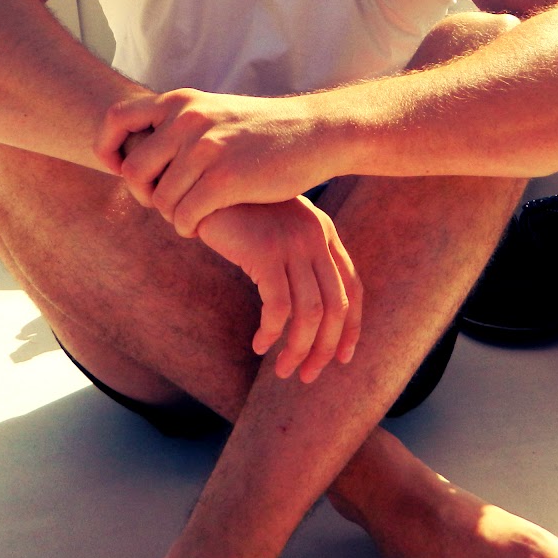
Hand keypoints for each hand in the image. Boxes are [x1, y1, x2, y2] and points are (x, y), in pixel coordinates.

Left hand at [96, 90, 335, 235]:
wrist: (315, 133)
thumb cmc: (262, 131)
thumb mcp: (214, 113)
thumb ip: (177, 126)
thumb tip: (134, 154)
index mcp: (180, 101)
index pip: (115, 120)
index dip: (107, 150)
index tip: (120, 170)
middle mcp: (188, 119)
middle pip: (132, 170)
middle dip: (144, 195)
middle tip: (166, 202)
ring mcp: (206, 148)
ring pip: (159, 200)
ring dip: (171, 215)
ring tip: (191, 214)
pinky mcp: (226, 178)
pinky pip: (184, 216)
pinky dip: (189, 227)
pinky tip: (203, 225)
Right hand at [195, 199, 362, 383]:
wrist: (205, 182)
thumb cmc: (236, 212)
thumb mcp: (275, 231)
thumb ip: (294, 257)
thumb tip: (305, 309)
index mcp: (323, 232)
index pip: (352, 287)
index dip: (351, 327)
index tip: (341, 358)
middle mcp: (315, 237)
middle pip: (336, 306)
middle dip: (325, 348)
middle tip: (306, 375)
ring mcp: (293, 243)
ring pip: (310, 312)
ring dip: (298, 349)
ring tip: (283, 370)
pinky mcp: (266, 251)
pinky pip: (278, 306)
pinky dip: (272, 333)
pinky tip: (259, 345)